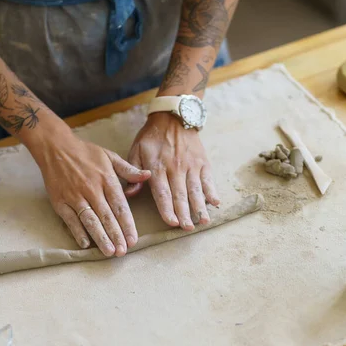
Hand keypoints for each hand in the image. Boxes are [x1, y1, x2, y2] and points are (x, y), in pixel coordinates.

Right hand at [32, 130, 150, 255]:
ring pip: (90, 220)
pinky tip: (86, 244)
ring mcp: (75, 196)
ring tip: (109, 252)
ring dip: (100, 237)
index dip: (127, 224)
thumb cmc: (85, 152)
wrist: (55, 147)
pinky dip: (78, 232)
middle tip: (123, 252)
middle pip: (106, 216)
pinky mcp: (60, 201)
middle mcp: (92, 189)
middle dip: (116, 235)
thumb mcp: (110, 156)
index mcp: (106, 179)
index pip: (120, 206)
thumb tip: (148, 175)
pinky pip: (70, 220)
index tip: (133, 239)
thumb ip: (129, 170)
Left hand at [125, 112, 219, 229]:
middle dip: (185, 213)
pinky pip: (208, 179)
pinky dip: (212, 191)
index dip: (167, 208)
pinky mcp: (202, 162)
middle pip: (181, 195)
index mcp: (157, 167)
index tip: (172, 222)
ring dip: (200, 207)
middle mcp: (175, 168)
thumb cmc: (151, 138)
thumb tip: (130, 194)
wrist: (173, 117)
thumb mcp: (136, 151)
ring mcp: (191, 165)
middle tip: (188, 228)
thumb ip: (132, 173)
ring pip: (196, 189)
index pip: (162, 192)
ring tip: (204, 221)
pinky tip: (216, 203)